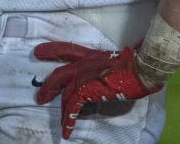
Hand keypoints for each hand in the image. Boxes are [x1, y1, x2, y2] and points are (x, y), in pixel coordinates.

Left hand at [33, 42, 160, 139]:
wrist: (140, 68)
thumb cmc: (135, 63)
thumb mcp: (119, 60)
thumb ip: (112, 64)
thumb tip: (118, 68)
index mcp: (91, 55)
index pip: (68, 49)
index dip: (53, 50)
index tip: (38, 52)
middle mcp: (84, 62)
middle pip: (60, 74)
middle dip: (49, 86)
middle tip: (40, 96)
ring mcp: (84, 74)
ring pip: (65, 92)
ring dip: (60, 108)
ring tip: (59, 121)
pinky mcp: (86, 88)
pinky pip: (72, 106)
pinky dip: (68, 119)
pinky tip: (67, 131)